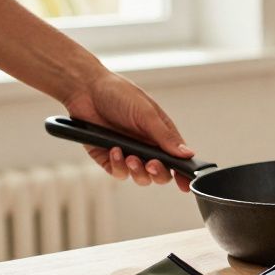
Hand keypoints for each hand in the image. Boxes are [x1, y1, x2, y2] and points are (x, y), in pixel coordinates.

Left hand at [62, 71, 193, 191]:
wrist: (86, 90)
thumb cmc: (119, 94)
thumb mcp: (147, 113)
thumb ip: (166, 136)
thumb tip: (188, 154)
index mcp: (161, 135)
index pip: (178, 159)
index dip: (183, 173)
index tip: (185, 184)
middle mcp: (147, 147)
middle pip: (161, 174)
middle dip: (158, 174)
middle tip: (151, 164)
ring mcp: (128, 154)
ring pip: (141, 177)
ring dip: (137, 171)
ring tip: (130, 157)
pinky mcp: (109, 158)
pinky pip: (118, 172)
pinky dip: (118, 166)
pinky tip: (114, 150)